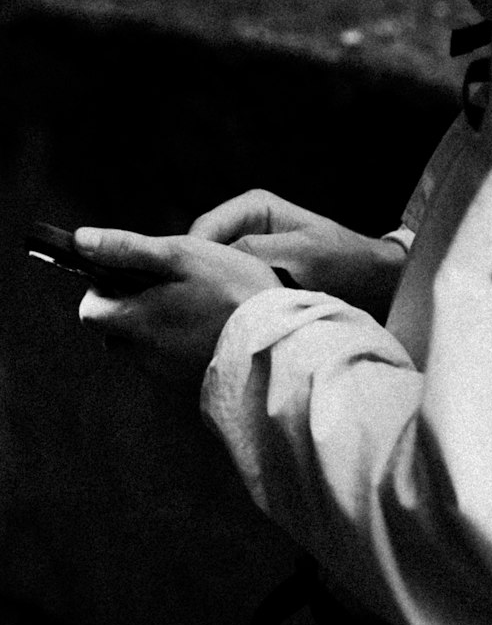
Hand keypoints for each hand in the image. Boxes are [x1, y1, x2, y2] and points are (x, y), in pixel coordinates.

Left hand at [76, 227, 282, 387]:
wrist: (279, 340)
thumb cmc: (232, 290)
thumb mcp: (180, 254)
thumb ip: (126, 248)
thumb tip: (80, 239)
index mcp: (132, 322)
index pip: (90, 311)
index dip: (104, 290)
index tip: (134, 276)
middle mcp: (142, 356)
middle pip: (115, 332)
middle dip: (132, 311)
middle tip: (171, 290)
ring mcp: (167, 375)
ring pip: (144, 349)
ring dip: (158, 329)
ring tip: (197, 308)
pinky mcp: (191, 385)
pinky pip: (171, 363)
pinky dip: (181, 347)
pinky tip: (210, 329)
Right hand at [188, 190, 405, 317]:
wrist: (374, 283)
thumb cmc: (345, 261)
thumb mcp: (302, 251)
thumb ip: (259, 249)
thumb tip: (217, 259)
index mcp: (253, 207)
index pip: (205, 227)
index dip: (191, 253)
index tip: (184, 282)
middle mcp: (245, 224)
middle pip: (203, 249)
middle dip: (197, 271)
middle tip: (188, 303)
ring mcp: (248, 251)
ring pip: (213, 269)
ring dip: (211, 288)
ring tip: (202, 313)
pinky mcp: (255, 276)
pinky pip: (229, 284)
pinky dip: (225, 297)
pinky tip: (222, 317)